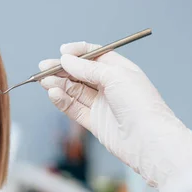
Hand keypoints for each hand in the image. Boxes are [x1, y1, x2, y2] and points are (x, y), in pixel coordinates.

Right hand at [39, 41, 191, 189]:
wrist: (148, 139)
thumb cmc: (140, 104)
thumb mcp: (115, 76)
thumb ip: (87, 68)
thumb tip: (65, 60)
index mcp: (120, 71)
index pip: (95, 56)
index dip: (78, 52)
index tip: (62, 52)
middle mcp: (110, 86)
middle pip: (80, 74)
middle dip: (61, 69)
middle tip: (43, 67)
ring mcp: (101, 105)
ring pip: (74, 91)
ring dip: (58, 84)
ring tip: (44, 81)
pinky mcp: (94, 122)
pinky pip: (73, 108)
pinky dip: (62, 100)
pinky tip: (53, 94)